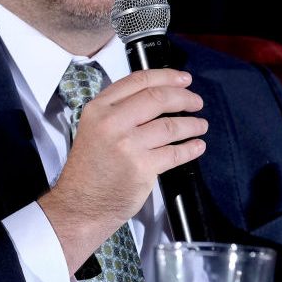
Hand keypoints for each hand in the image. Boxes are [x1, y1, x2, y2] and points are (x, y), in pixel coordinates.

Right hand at [39, 68, 206, 274]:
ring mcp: (127, 145)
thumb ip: (119, 111)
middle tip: (196, 101)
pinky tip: (197, 146)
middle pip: (158, 98)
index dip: (166, 76)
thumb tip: (158, 97)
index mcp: (99, 108)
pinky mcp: (142, 167)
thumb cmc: (89, 169)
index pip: (138, 81)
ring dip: (192, 124)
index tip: (183, 78)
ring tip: (201, 125)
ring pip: (170, 126)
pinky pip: (175, 153)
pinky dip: (190, 148)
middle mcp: (112, 122)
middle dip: (184, 97)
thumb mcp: (94, 128)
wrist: (80, 205)